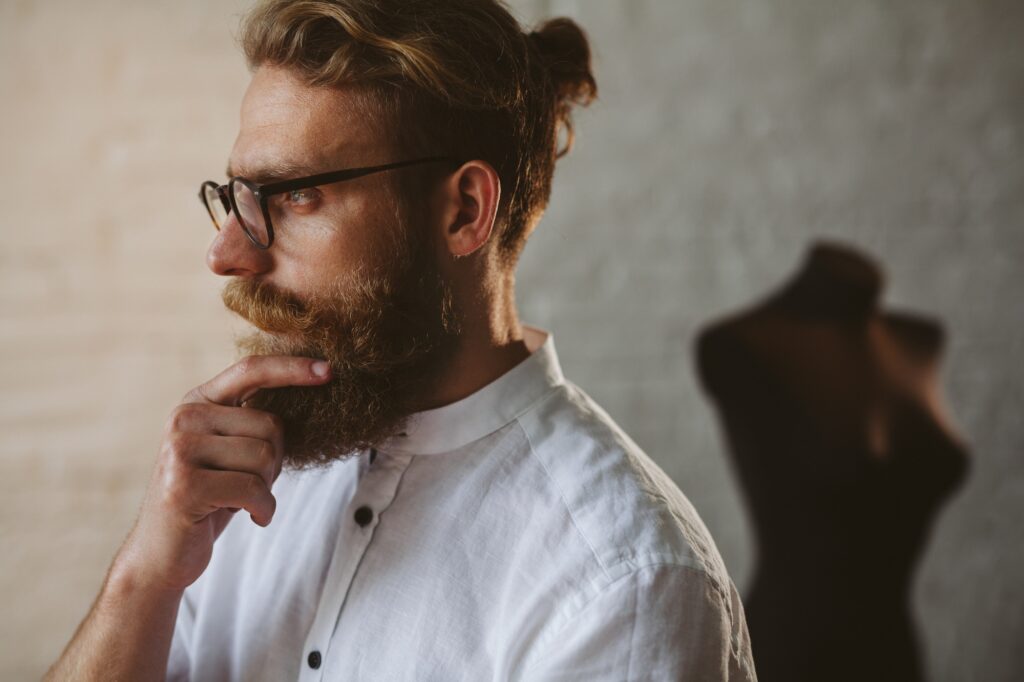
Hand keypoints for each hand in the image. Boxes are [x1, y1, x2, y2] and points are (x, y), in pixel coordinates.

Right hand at [114, 355, 331, 592]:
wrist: (161, 555)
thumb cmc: (210, 499)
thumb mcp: (230, 451)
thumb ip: (253, 422)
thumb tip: (312, 388)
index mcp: (197, 402)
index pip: (251, 370)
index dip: (292, 368)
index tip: (330, 370)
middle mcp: (184, 418)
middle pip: (271, 425)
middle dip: (276, 461)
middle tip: (250, 484)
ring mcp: (179, 451)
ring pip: (265, 457)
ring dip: (267, 488)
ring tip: (241, 500)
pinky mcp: (183, 485)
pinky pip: (253, 488)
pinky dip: (263, 508)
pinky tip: (251, 517)